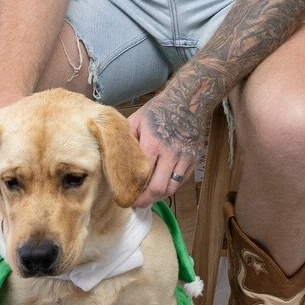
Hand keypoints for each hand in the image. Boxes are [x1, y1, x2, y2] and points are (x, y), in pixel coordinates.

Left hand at [129, 90, 208, 209]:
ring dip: (159, 196)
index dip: (133, 192)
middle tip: (136, 203)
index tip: (125, 198)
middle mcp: (171, 154)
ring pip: (172, 188)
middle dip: (145, 201)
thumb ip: (125, 141)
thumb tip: (111, 158)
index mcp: (153, 144)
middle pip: (158, 189)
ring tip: (149, 196)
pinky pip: (181, 181)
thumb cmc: (159, 110)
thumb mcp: (136, 120)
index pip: (142, 178)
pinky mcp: (194, 159)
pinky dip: (171, 186)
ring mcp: (185, 158)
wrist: (188, 100)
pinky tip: (162, 184)